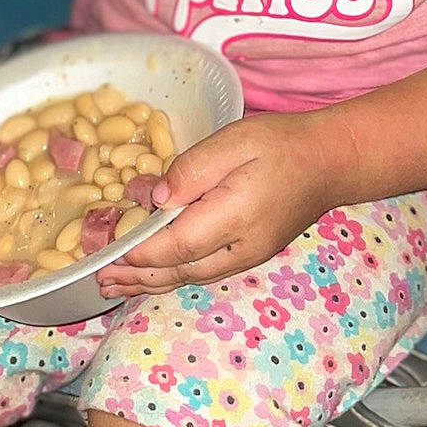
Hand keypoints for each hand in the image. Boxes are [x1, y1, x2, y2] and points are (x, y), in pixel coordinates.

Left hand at [95, 112, 334, 295]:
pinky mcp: (249, 254)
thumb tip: (156, 197)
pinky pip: (203, 272)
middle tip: (98, 279)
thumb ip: (193, 169)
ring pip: (190, 276)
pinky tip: (155, 275)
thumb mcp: (234, 140)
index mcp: (235, 216)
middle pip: (179, 270)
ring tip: (115, 286)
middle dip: (136, 276)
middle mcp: (240, 247)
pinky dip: (172, 276)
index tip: (106, 253)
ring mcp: (247, 255)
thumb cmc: (281, 144)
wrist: (329, 162)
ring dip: (151, 283)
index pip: (176, 245)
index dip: (138, 252)